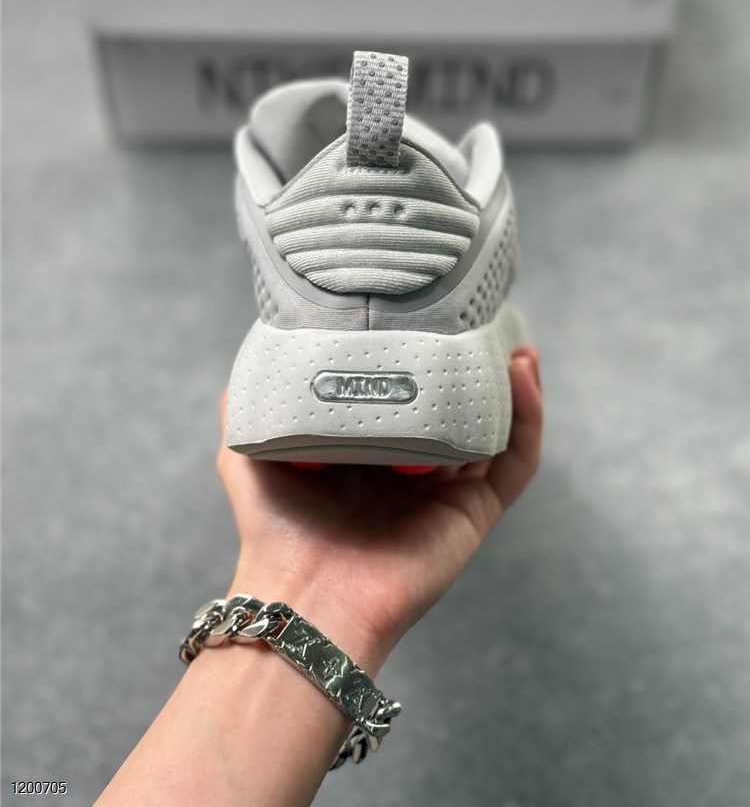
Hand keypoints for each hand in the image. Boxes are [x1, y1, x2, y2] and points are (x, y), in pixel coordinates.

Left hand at [217, 347, 542, 672]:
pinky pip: (516, 463)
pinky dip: (529, 420)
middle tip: (482, 325)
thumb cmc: (275, 530)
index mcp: (371, 454)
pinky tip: (522, 375)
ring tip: (516, 345)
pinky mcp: (474, 514)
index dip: (427, 361)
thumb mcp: (252, 453)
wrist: (304, 597)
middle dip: (478, 370)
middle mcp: (414, 471)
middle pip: (461, 412)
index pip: (410, 399)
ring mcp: (449, 493)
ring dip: (515, 387)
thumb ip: (248, 409)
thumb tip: (254, 354)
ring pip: (498, 432)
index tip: (433, 318)